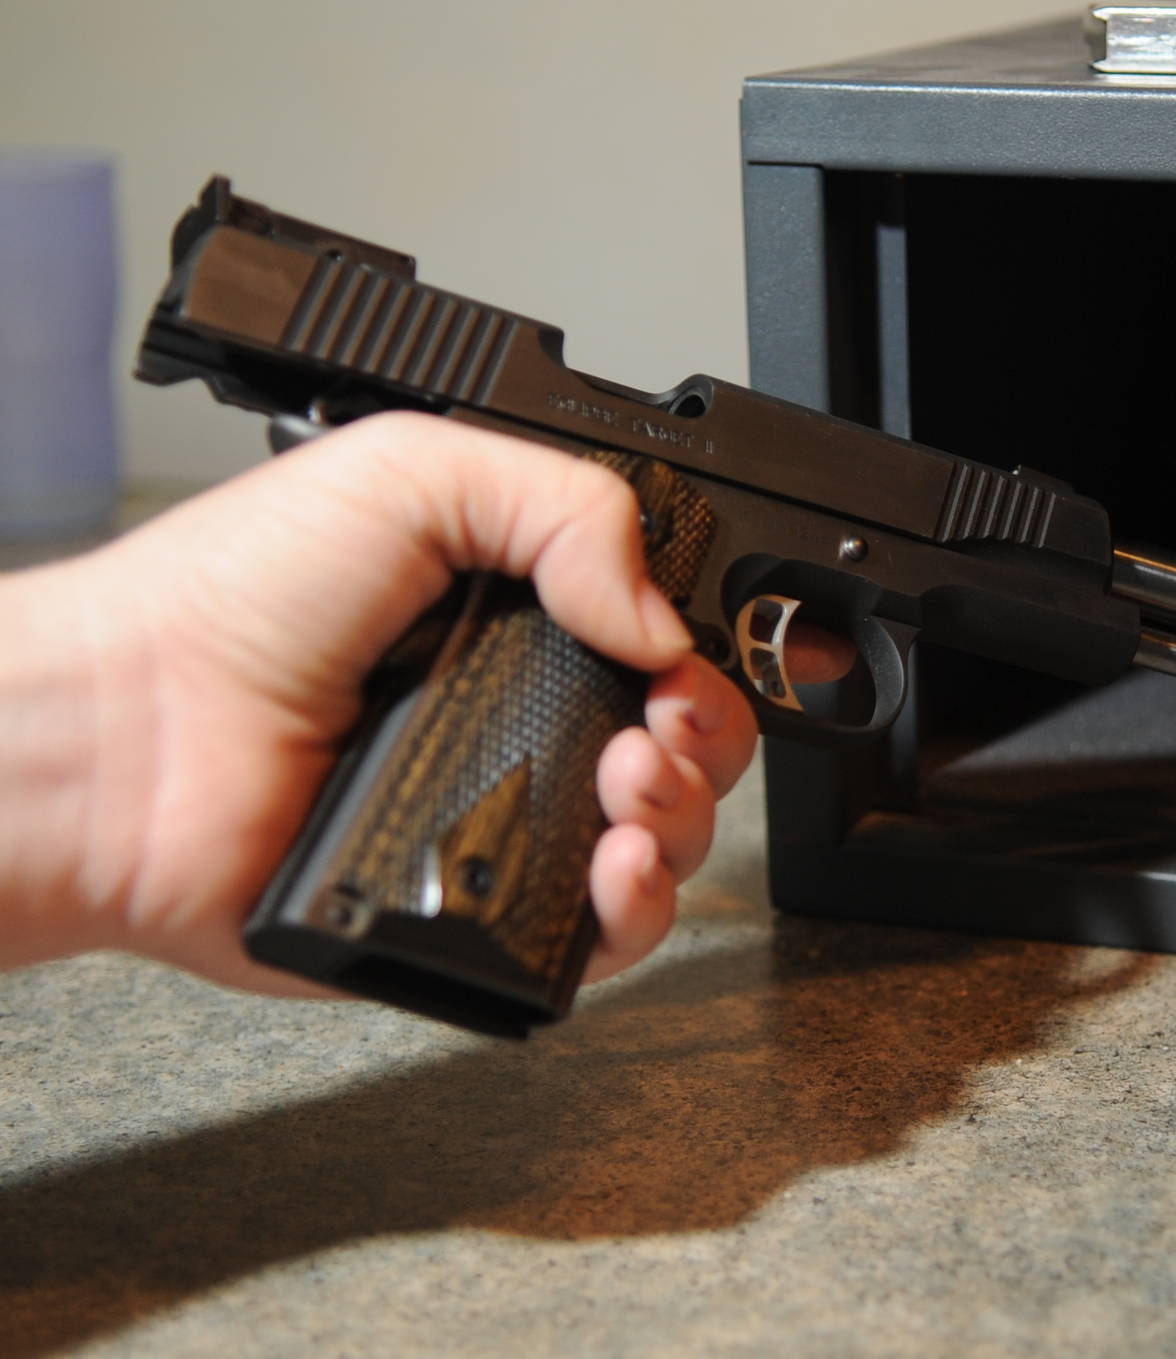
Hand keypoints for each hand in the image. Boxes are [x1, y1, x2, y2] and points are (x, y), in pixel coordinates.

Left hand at [0, 413, 833, 994]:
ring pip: (662, 841)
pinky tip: (618, 866)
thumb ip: (569, 506)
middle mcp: (521, 721)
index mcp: (516, 618)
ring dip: (682, 814)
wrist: (128, 739)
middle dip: (705, 736)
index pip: (661, 643)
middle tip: (656, 725)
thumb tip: (664, 618)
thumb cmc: (230, 602)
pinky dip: (640, 908)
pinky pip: (602, 937)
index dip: (699, 655)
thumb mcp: (412, 472)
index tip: (686, 662)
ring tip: (628, 789)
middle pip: (685, 745)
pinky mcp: (478, 917)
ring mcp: (502, 821)